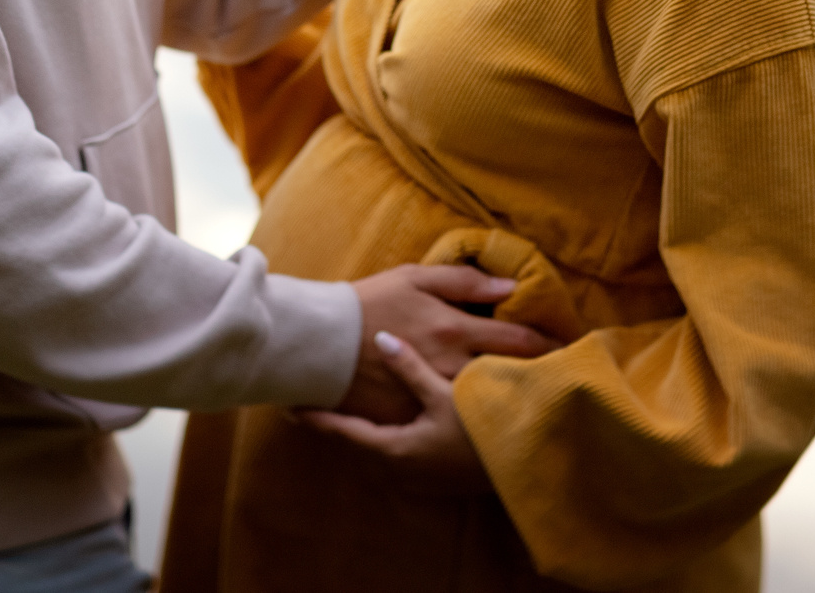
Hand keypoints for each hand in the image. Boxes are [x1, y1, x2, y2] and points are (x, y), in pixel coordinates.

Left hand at [302, 331, 493, 491]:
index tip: (291, 407)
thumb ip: (412, 368)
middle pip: (359, 441)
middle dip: (339, 422)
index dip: (317, 418)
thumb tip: (383, 339)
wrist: (523, 468)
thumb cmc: (481, 432)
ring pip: (380, 447)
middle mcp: (400, 468)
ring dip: (364, 429)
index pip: (344, 432)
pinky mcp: (437, 475)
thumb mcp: (445, 395)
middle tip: (316, 399)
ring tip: (349, 405)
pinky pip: (401, 452)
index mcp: (395, 449)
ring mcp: (419, 476)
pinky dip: (389, 434)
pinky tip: (394, 419)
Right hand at [337, 265, 554, 422]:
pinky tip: (493, 423)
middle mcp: (453, 366)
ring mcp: (435, 397)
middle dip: (542, 378)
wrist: (322, 343)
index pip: (518, 341)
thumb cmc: (369, 302)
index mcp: (456, 329)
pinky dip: (477, 422)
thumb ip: (465, 281)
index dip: (549, 344)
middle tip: (567, 378)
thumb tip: (509, 287)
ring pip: (489, 404)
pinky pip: (456, 423)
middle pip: (511, 377)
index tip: (569, 347)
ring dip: (516, 402)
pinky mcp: (416, 417)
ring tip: (541, 403)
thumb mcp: (416, 278)